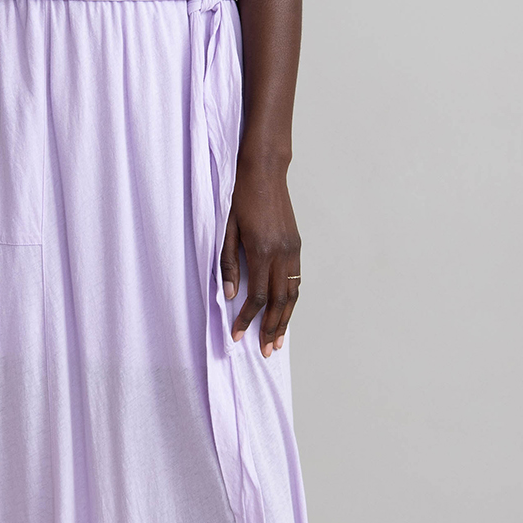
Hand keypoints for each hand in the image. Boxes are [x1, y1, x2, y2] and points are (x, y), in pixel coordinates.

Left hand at [219, 158, 299, 356]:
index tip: (236, 336)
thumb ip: (228, 264)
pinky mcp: (297, 243)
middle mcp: (282, 253)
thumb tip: (230, 295)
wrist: (264, 170)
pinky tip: (285, 310)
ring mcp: (293, 249)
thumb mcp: (226, 229)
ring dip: (285, 319)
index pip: (256, 297)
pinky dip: (291, 299)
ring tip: (279, 340)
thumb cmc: (239, 196)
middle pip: (278, 302)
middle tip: (266, 352)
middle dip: (272, 329)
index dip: (247, 320)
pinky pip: (296, 278)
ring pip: (292, 293)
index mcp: (261, 251)